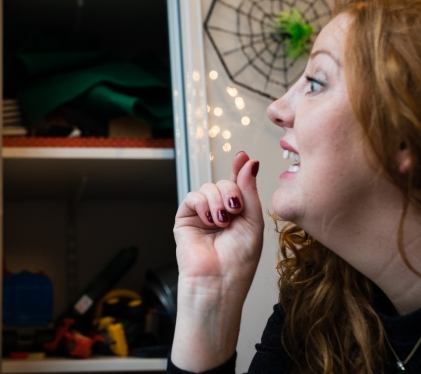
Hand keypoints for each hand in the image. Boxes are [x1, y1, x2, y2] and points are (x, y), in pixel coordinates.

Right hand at [174, 151, 262, 289]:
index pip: (239, 184)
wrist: (219, 281)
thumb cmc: (239, 262)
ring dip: (218, 201)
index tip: (243, 157)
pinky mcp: (185, 219)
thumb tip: (249, 163)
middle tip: (235, 209)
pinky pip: (193, 197)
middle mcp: (220, 212)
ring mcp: (202, 215)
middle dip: (231, 192)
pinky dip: (203, 204)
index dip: (240, 169)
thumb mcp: (253, 222)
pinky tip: (210, 220)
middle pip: (224, 183)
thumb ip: (249, 191)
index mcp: (239, 213)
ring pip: (209, 187)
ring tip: (223, 221)